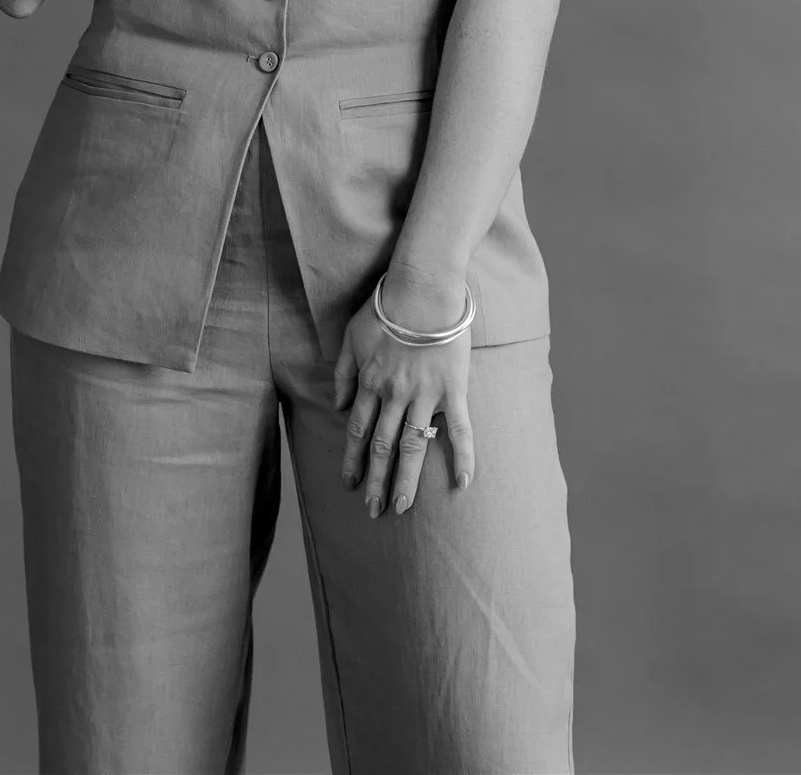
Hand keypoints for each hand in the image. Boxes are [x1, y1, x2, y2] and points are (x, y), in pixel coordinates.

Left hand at [332, 275, 475, 518]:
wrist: (422, 288)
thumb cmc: (385, 307)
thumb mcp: (351, 336)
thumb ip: (342, 373)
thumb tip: (337, 405)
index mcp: (370, 383)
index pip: (357, 431)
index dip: (353, 460)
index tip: (350, 484)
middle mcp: (395, 395)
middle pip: (383, 447)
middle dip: (377, 482)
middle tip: (374, 511)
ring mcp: (425, 395)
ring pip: (414, 446)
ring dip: (407, 480)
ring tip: (403, 507)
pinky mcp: (454, 390)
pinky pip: (461, 430)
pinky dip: (463, 457)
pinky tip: (462, 483)